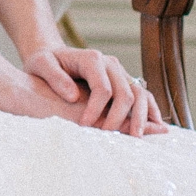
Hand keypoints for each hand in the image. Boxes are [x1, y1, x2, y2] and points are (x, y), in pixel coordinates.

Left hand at [20, 42, 165, 136]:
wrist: (53, 57)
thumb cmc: (45, 62)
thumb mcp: (41, 64)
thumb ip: (54, 77)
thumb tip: (74, 96)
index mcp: (92, 59)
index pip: (103, 88)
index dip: (96, 110)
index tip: (84, 126)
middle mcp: (111, 64)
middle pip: (125, 92)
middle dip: (119, 118)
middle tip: (108, 137)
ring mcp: (120, 72)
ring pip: (140, 93)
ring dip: (141, 116)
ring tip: (135, 137)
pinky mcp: (124, 81)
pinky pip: (143, 95)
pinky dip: (150, 110)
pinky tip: (154, 127)